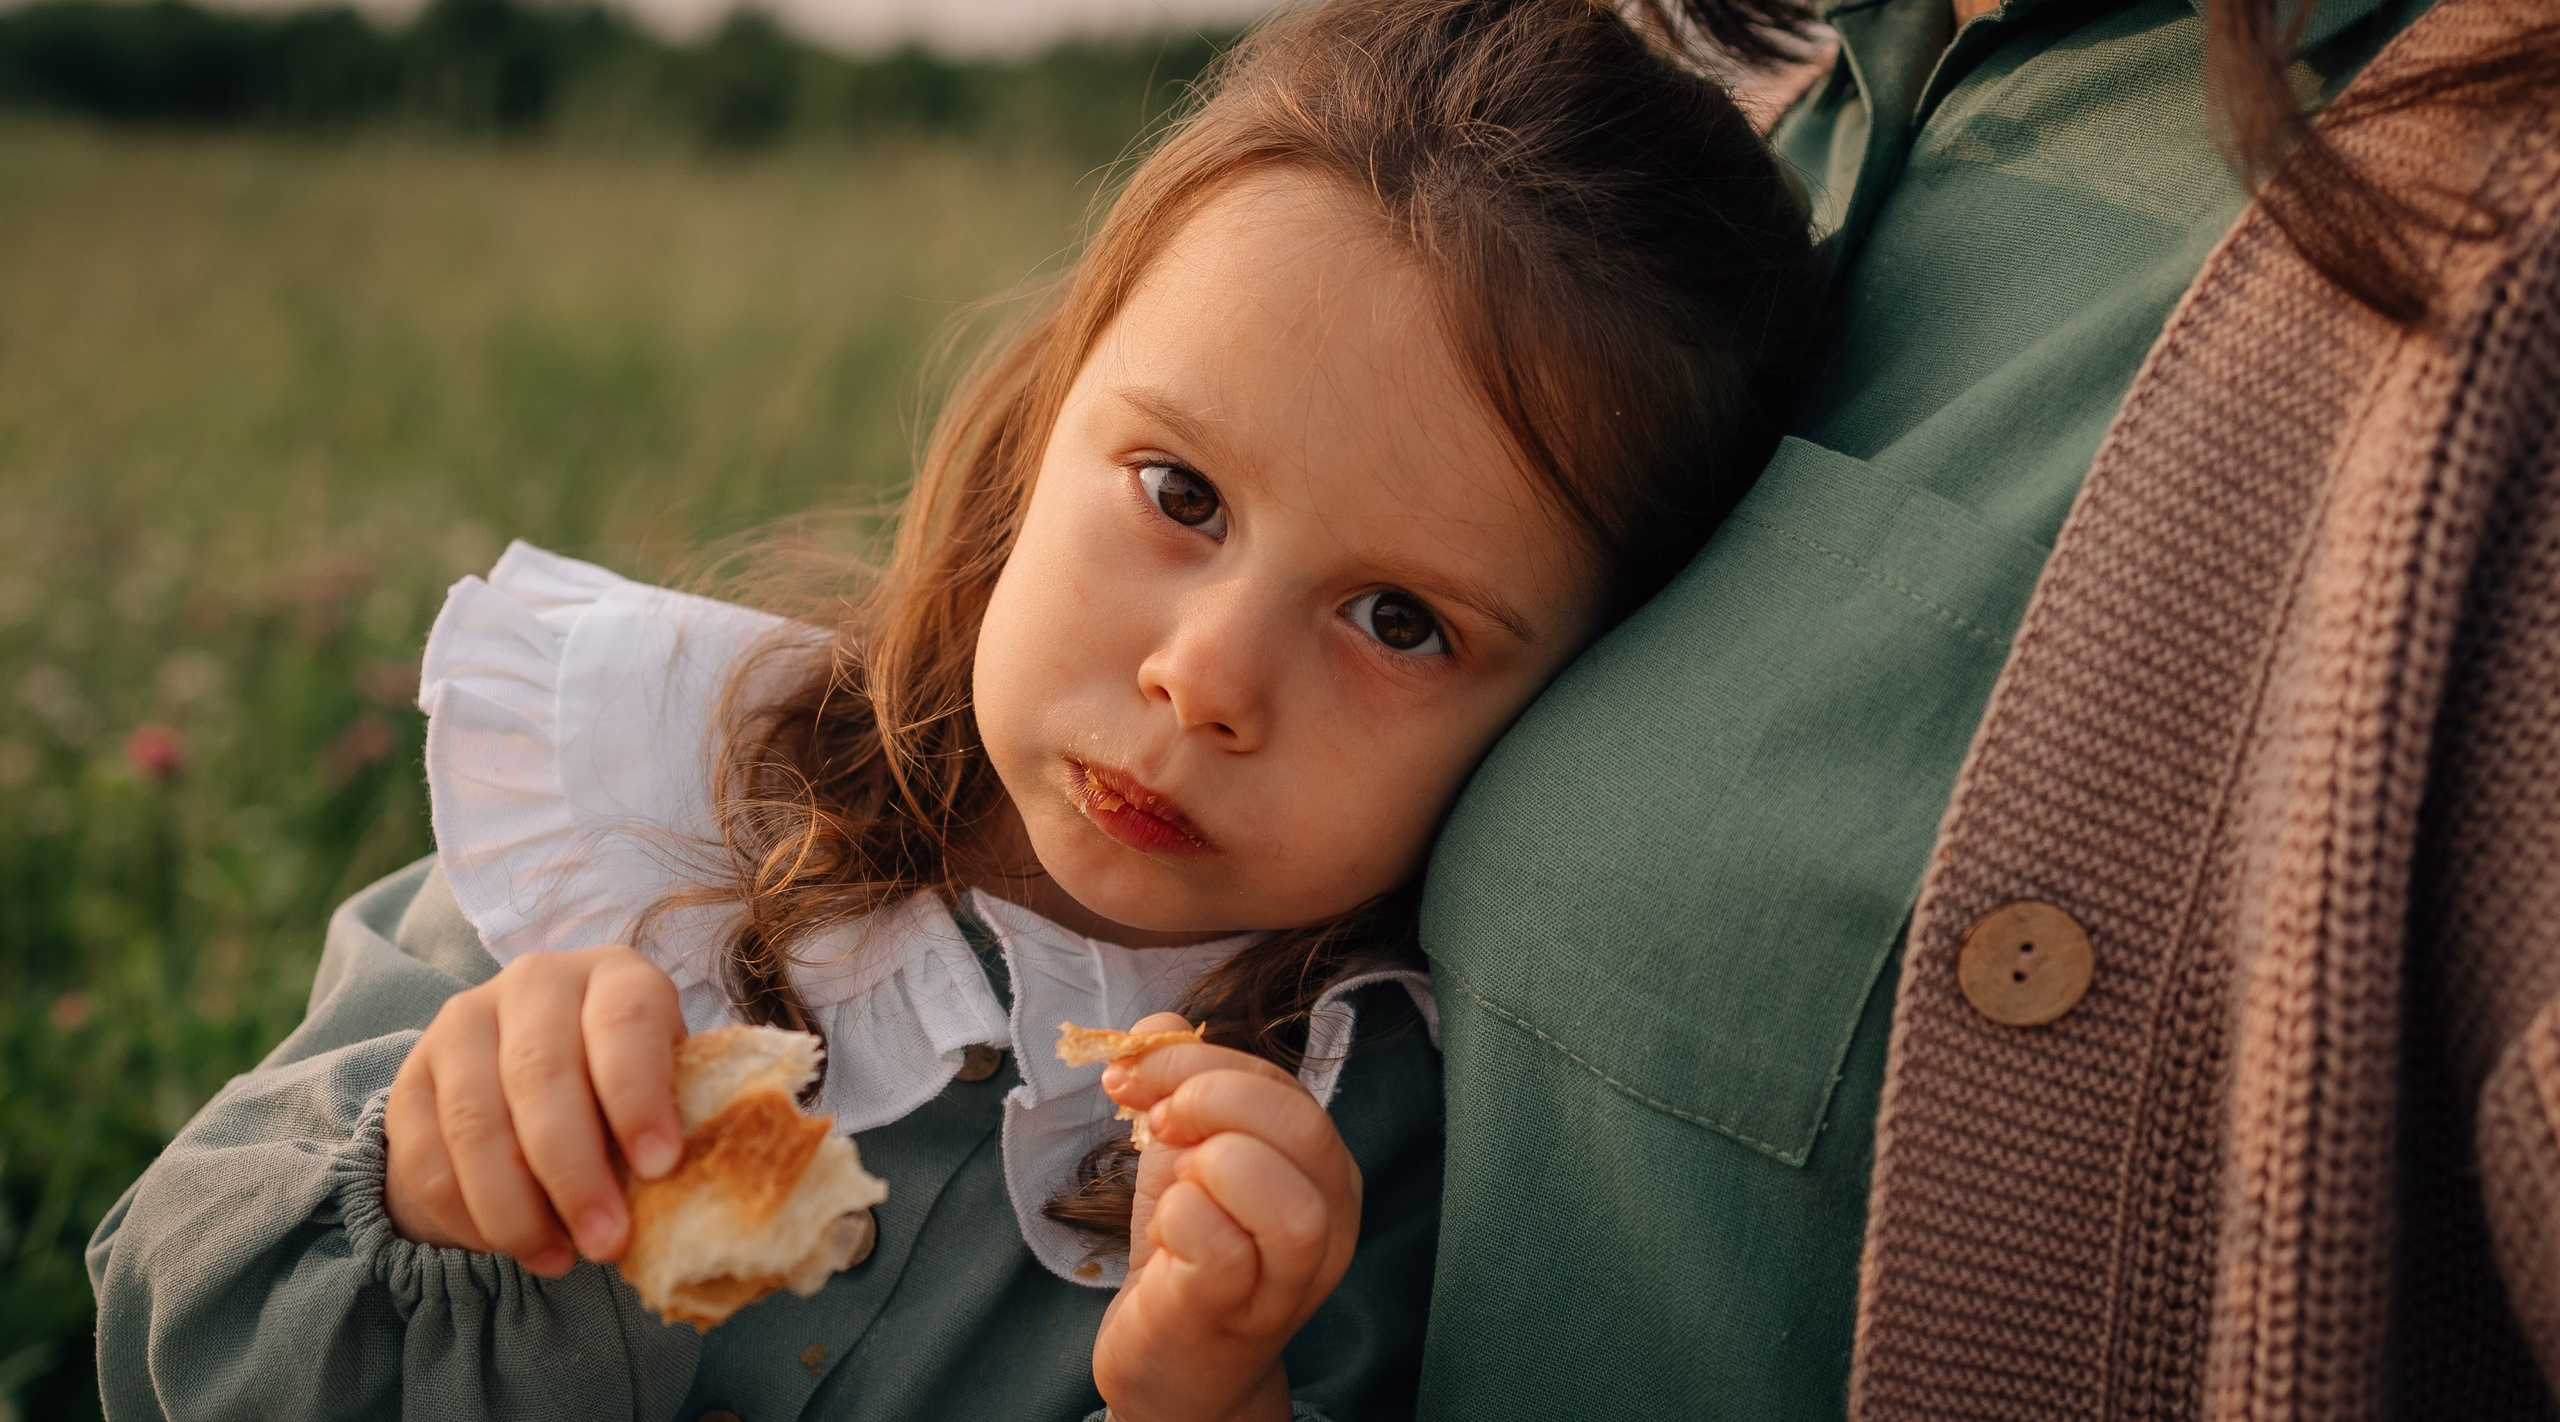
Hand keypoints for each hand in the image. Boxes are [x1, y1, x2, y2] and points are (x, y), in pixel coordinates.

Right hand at [383, 944, 685, 1275]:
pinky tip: (509, 1246)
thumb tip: (686, 1196)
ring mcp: (464, 1022)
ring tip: (560, 1259)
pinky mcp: (411, 1076)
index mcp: (614, 975)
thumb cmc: (630, 1087)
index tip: (660, 1167)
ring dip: (517, 1208)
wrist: (542, 1075)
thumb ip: (674, 1121)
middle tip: (607, 1242)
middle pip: (541, 1076)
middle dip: (575, 1172)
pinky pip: (424, 1157)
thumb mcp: (668, 1086)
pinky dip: (466, 1215)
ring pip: (476, 1123)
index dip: (639, 1096)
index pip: (624, 1022)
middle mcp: (535, 982)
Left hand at [1090, 1013, 1360, 1421]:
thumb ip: (1178, 1082)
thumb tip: (1157, 1024)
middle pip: (1298, 1126)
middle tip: (1152, 1120)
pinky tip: (1164, 1235)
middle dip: (1209, 1098)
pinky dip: (1180, 1223)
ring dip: (1209, 1166)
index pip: (1280, 1084)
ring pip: (1285, 1199)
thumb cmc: (1191, 1253)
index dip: (1198, 1060)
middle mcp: (1329, 1221)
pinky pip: (1219, 1250)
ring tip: (1174, 1184)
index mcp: (1322, 1168)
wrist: (1174, 1364)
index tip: (1130, 1074)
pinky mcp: (1238, 1315)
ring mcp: (1291, 1277)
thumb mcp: (1184, 1154)